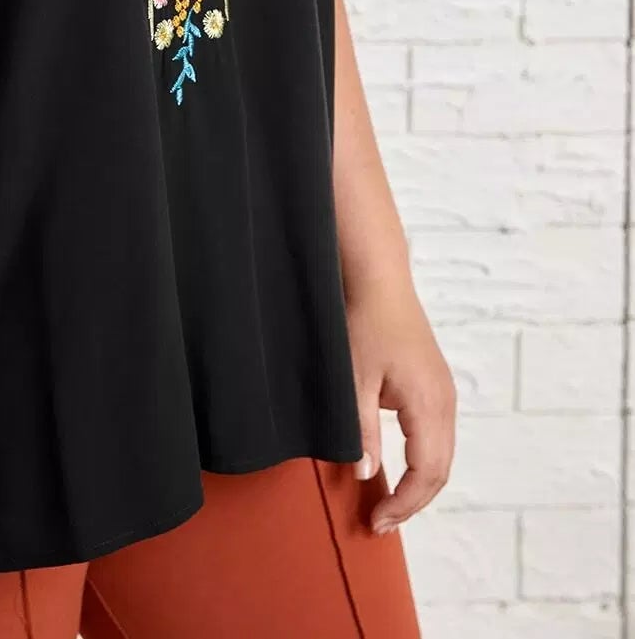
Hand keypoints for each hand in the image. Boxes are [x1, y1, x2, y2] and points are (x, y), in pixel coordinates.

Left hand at [345, 277, 456, 535]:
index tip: (377, 521)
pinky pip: (435, 435)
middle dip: (413, 501)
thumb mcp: (354, 379)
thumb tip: (365, 474)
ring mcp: (443, 392)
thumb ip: (361, 429)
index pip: (427, 473)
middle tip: (379, 522)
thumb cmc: (365, 322)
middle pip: (439, 470)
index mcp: (430, 404)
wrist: (378, 278)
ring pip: (440, 454)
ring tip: (388, 503)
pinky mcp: (434, 384)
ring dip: (419, 483)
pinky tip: (396, 466)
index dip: (405, 504)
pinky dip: (420, 460)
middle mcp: (445, 402)